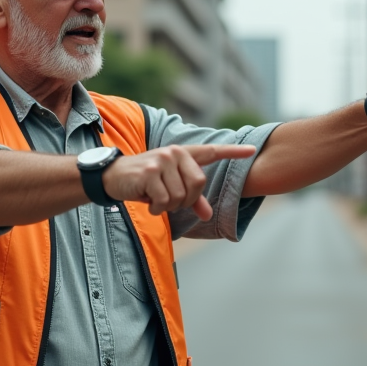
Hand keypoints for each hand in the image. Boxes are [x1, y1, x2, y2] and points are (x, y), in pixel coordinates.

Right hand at [102, 144, 257, 220]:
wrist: (114, 176)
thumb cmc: (145, 182)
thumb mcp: (169, 187)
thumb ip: (191, 198)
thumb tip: (208, 215)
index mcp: (184, 154)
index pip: (212, 151)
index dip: (234, 152)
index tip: (252, 150)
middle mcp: (175, 153)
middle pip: (199, 184)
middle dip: (186, 200)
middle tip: (168, 199)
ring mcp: (163, 161)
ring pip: (181, 196)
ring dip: (168, 205)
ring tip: (155, 198)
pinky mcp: (150, 173)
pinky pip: (165, 201)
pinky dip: (156, 208)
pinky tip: (147, 201)